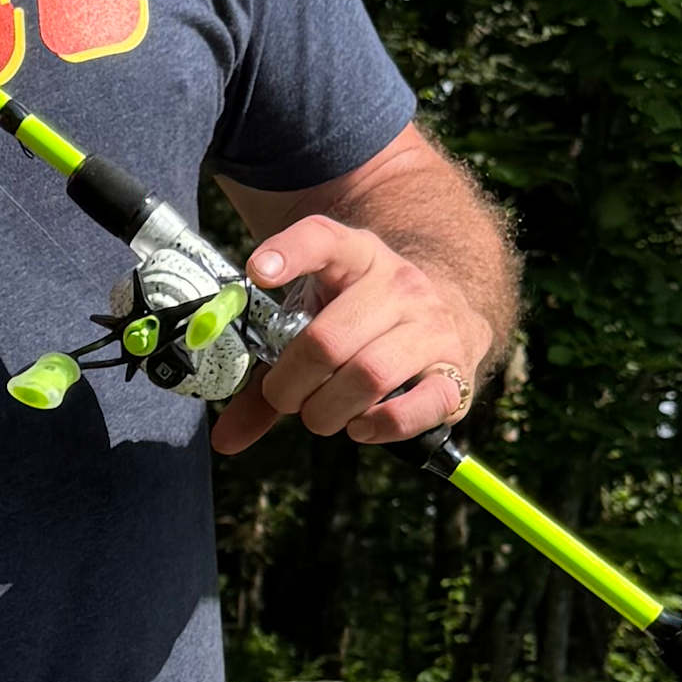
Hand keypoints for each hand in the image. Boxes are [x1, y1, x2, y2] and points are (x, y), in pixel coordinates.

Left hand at [209, 214, 491, 457]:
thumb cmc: (362, 322)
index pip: (322, 240)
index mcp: (357, 256)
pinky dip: (378, 426)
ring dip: (329, 410)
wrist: (448, 310)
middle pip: (328, 340)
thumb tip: (225, 441)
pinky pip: (415, 407)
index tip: (256, 273)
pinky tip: (359, 426)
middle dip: (292, 384)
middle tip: (285, 398)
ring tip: (321, 415)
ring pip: (368, 375)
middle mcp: (398, 284)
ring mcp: (431, 325)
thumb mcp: (316, 324)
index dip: (288, 252)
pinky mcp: (456, 370)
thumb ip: (268, 376)